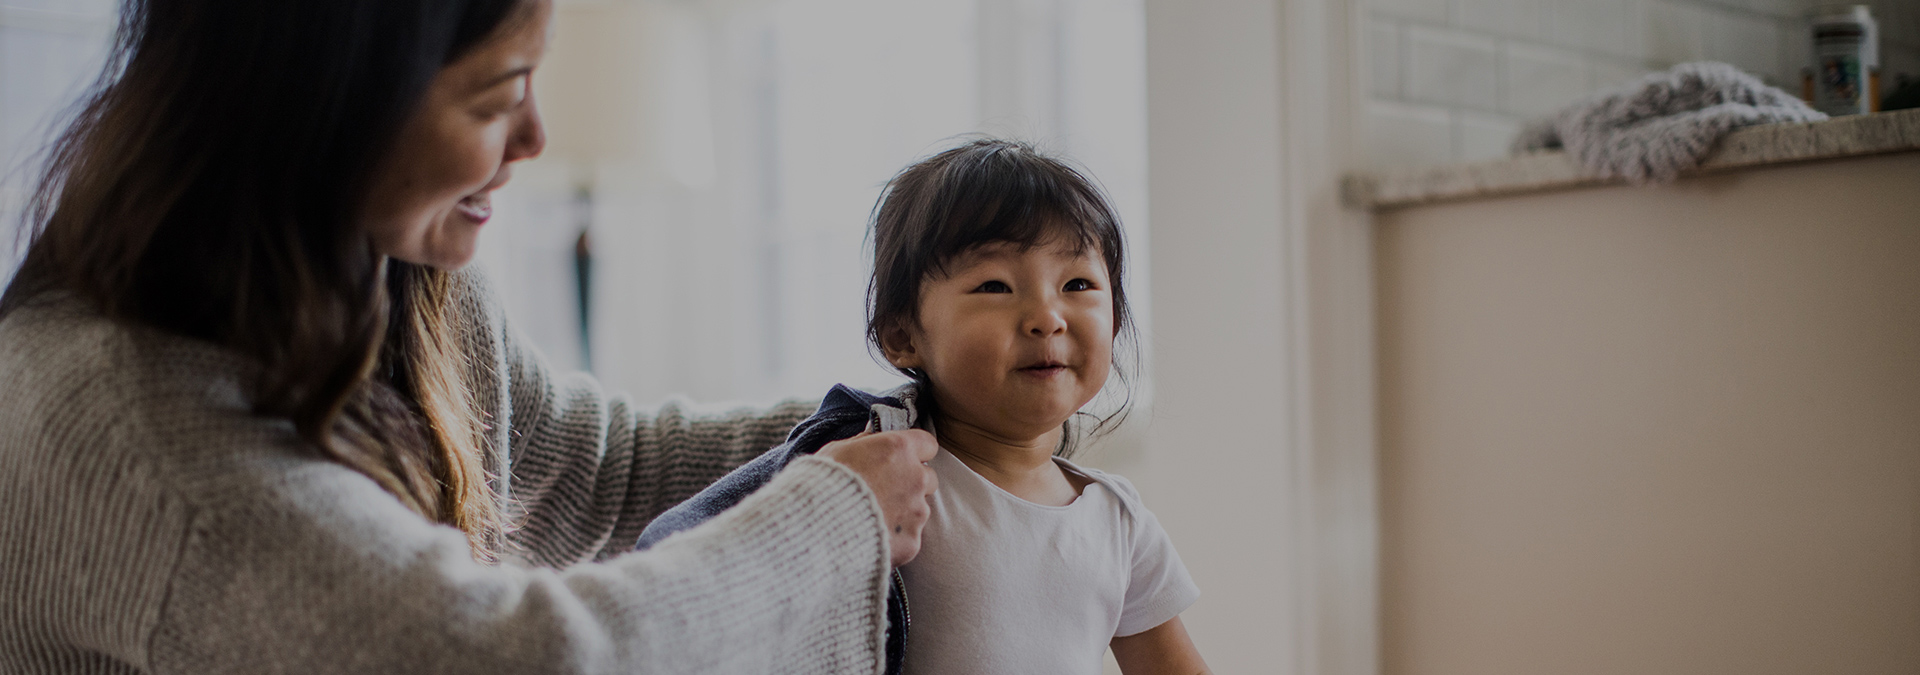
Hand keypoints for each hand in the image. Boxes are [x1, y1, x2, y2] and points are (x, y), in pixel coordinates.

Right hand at [816, 430, 937, 566]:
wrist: (813, 529)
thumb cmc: (821, 484)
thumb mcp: (837, 450)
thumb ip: (863, 441)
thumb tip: (872, 433)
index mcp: (899, 449)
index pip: (928, 444)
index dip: (914, 452)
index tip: (900, 460)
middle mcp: (915, 478)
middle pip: (929, 478)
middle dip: (912, 483)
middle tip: (885, 491)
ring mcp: (917, 512)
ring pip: (920, 509)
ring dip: (904, 511)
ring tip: (872, 518)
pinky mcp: (912, 542)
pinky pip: (909, 537)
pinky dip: (895, 538)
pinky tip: (872, 538)